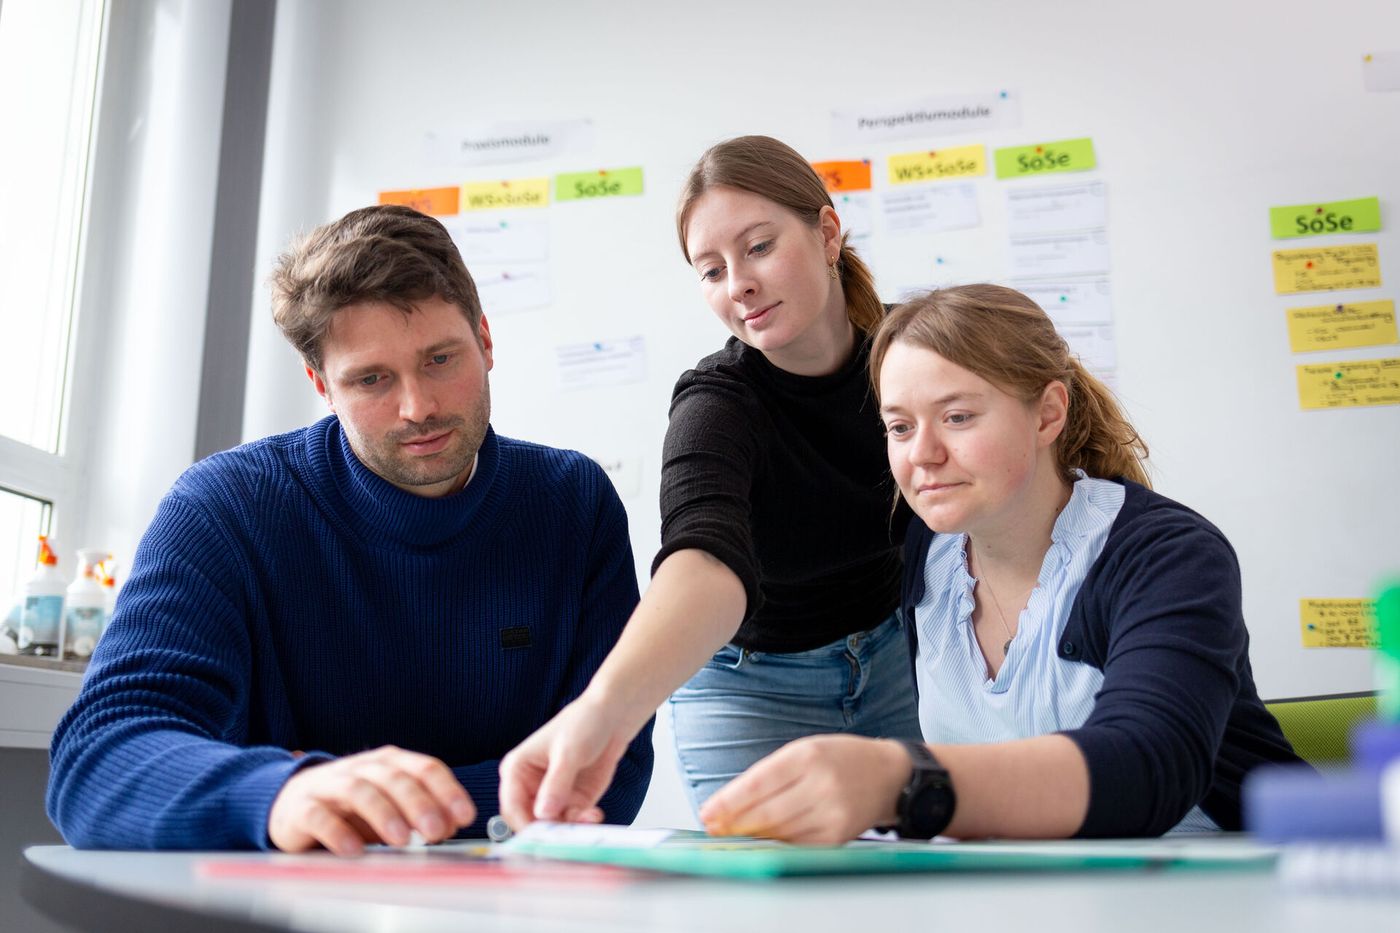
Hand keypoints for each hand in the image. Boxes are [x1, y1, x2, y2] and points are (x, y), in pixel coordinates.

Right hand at [268, 745, 475, 855]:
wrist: (291, 802)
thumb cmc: (350, 806)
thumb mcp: (389, 804)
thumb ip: (420, 812)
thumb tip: (451, 824)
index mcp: (388, 763)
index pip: (424, 768)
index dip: (447, 790)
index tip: (465, 816)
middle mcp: (361, 768)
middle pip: (393, 778)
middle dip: (419, 804)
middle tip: (437, 831)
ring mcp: (329, 786)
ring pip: (358, 790)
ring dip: (383, 814)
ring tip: (402, 840)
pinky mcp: (302, 809)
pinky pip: (319, 816)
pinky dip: (337, 832)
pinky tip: (354, 850)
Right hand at [498, 692, 635, 829]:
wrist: (612, 719)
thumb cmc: (583, 724)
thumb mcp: (568, 753)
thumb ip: (556, 784)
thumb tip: (543, 814)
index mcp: (517, 770)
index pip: (511, 807)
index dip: (523, 825)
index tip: (540, 838)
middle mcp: (531, 787)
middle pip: (530, 822)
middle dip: (549, 831)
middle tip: (567, 835)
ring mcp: (553, 797)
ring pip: (553, 826)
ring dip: (570, 829)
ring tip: (588, 818)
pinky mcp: (573, 802)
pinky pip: (573, 823)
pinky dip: (583, 823)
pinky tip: (594, 814)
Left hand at [698, 735, 911, 844]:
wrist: (890, 775)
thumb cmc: (842, 758)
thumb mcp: (806, 749)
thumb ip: (772, 772)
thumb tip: (732, 801)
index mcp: (808, 755)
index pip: (758, 782)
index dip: (729, 801)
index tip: (708, 811)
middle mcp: (821, 784)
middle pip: (766, 811)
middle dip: (734, 823)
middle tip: (712, 827)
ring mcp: (832, 812)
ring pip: (780, 832)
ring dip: (751, 836)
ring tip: (731, 835)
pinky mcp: (839, 835)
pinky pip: (798, 845)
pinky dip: (777, 845)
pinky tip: (761, 842)